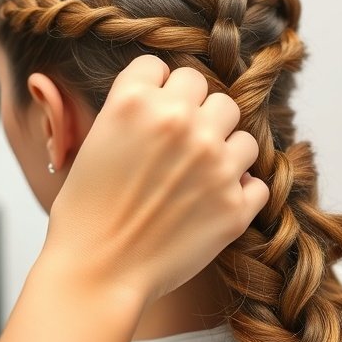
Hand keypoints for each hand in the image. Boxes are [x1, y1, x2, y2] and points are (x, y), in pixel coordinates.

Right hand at [40, 56, 268, 306]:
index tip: (152, 113)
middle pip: (208, 90)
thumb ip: (130, 109)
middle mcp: (180, 122)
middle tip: (178, 143)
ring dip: (224, 148)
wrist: (98, 274)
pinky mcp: (236, 204)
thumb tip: (158, 91)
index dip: (156, 90)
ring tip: (198, 174)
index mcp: (136, 101)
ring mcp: (214, 162)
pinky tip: (212, 202)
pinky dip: (239, 190)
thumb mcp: (92, 142)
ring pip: (241, 131)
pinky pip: (256, 180)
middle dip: (195, 112)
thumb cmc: (85, 213)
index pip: (163, 67)